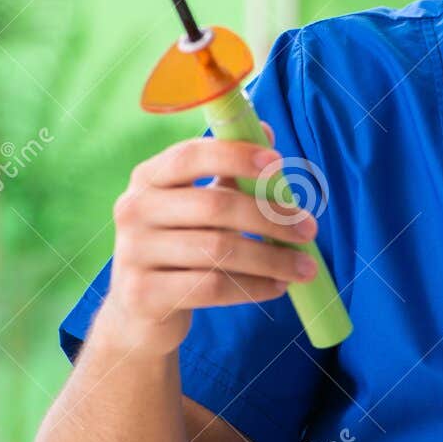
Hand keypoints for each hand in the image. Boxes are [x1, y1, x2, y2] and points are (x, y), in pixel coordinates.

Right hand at [94, 129, 319, 353]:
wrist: (139, 310)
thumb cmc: (178, 246)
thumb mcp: (196, 205)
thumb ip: (226, 171)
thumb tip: (265, 131)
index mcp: (148, 178)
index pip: (190, 156)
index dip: (235, 155)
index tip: (278, 161)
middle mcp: (133, 209)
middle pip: (214, 206)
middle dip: (270, 217)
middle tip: (309, 229)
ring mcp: (134, 253)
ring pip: (219, 251)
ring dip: (272, 259)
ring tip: (304, 267)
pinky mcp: (143, 294)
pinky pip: (212, 287)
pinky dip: (253, 287)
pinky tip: (277, 287)